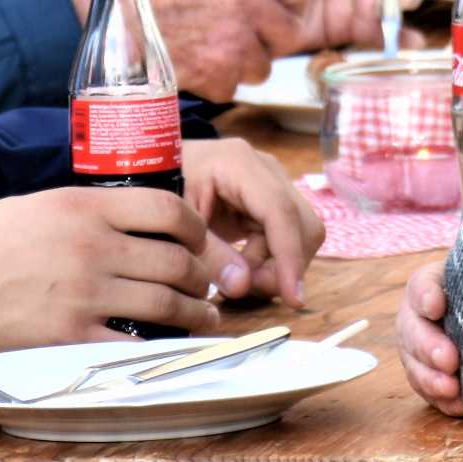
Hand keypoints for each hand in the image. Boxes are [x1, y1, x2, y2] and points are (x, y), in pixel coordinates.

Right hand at [0, 186, 221, 350]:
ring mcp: (84, 294)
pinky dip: (160, 347)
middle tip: (208, 288)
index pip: (168, 209)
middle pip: (176, 261)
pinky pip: (134, 344)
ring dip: (196, 314)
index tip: (199, 242)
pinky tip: (168, 347)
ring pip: (167, 304)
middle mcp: (94, 247)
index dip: (195, 228)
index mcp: (86, 206)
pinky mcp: (70, 336)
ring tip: (204, 318)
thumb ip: (91, 213)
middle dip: (202, 278)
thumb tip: (137, 226)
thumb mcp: (42, 205)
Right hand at [67, 0, 301, 100]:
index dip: (289, 4)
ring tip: (208, 49)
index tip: (276, 10)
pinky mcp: (217, 74)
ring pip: (263, 67)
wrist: (110, 23)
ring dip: (241, 65)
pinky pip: (234, 88)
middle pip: (290, 34)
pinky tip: (192, 64)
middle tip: (241, 37)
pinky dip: (216, 83)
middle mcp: (243, 0)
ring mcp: (232, 40)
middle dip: (269, 41)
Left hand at [178, 137, 323, 306]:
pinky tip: (243, 268)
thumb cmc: (162, 187)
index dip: (289, 255)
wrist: (159, 167)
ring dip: (277, 267)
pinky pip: (288, 239)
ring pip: (301, 236)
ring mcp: (275, 184)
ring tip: (237, 277)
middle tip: (243, 286)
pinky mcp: (274, 202)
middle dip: (283, 266)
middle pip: (303, 225)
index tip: (292, 297)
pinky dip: (271, 262)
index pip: (280, 211)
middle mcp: (267, 170)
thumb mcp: (176, 223)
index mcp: (239, 164)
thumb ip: (208, 253)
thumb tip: (243, 286)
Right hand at [396, 258, 462, 419]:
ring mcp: (418, 349)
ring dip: (430, 379)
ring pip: (414, 364)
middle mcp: (417, 318)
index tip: (436, 306)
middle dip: (428, 346)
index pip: (422, 286)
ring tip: (451, 388)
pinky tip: (460, 405)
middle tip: (449, 359)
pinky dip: (442, 401)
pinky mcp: (428, 376)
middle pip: (412, 330)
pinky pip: (428, 390)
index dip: (426, 296)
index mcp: (431, 285)